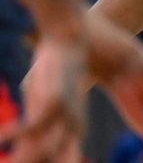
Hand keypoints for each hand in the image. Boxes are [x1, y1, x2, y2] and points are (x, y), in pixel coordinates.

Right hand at [0, 37, 86, 162]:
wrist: (68, 46)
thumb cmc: (53, 80)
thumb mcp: (43, 111)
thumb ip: (34, 134)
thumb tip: (21, 156)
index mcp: (75, 135)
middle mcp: (75, 129)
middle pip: (58, 162)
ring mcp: (67, 116)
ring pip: (43, 150)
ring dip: (22, 159)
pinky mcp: (55, 101)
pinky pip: (31, 126)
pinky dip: (13, 135)